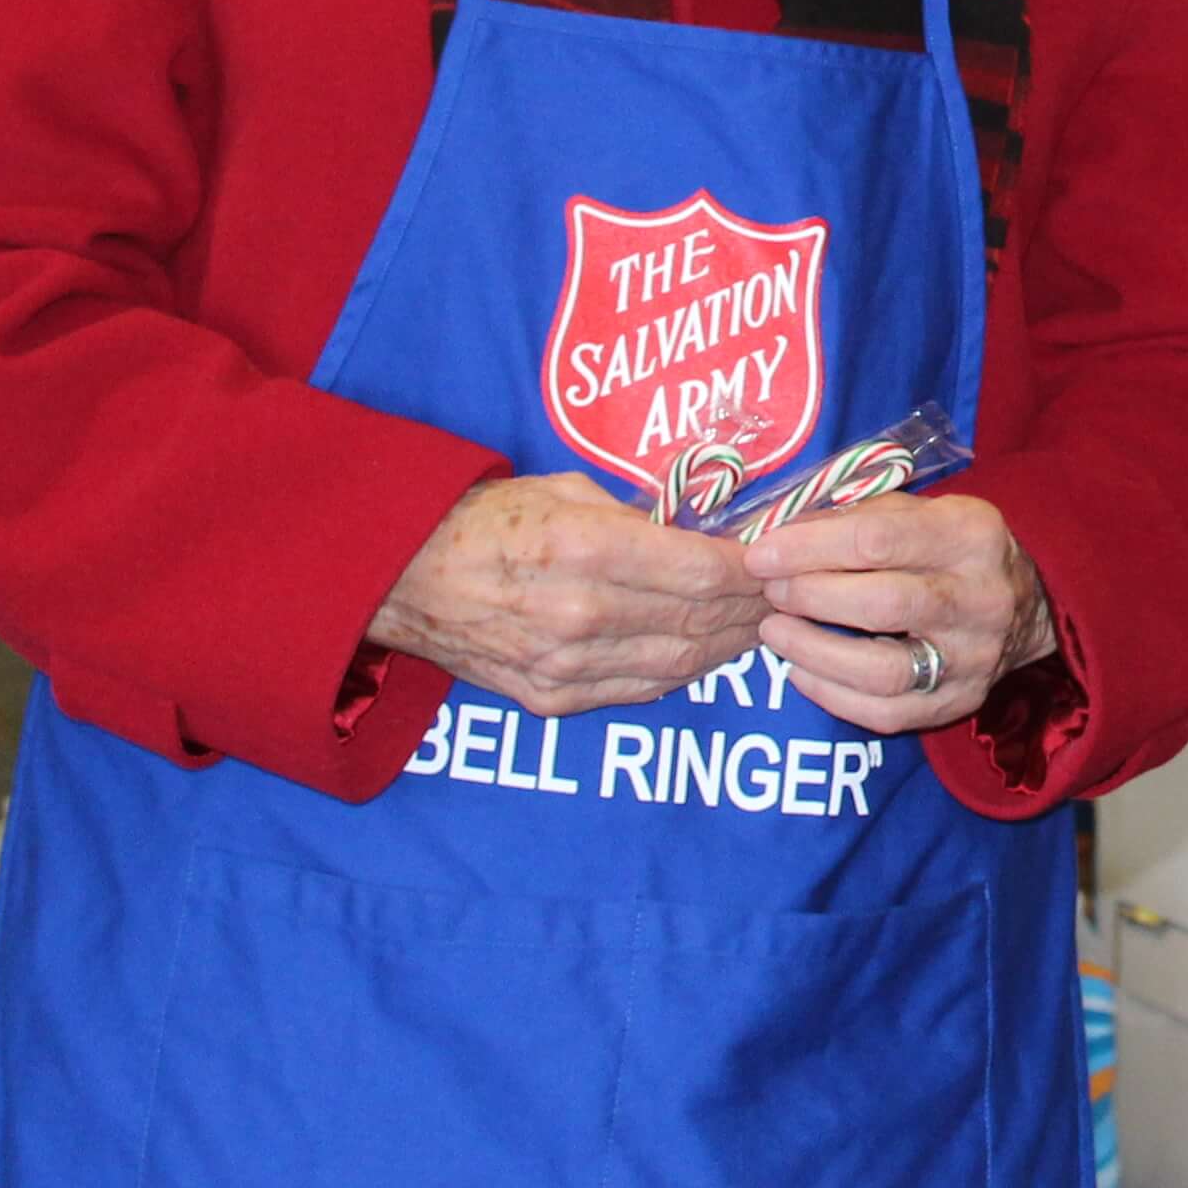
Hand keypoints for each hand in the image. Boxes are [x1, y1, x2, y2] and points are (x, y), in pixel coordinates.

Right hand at [369, 474, 768, 718]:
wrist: (403, 579)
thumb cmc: (487, 520)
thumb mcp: (565, 489)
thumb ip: (636, 514)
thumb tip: (699, 531)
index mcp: (583, 550)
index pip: (699, 569)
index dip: (750, 569)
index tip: (779, 560)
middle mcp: (579, 614)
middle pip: (696, 618)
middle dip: (750, 607)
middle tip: (784, 593)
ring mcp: (564, 665)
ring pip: (677, 661)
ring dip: (726, 644)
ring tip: (757, 624)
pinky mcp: (550, 698)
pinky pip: (639, 689)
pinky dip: (682, 672)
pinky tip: (707, 652)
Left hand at [745, 492, 1053, 737]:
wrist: (1030, 601)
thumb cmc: (954, 548)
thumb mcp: (923, 512)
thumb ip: (857, 519)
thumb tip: (780, 536)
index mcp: (970, 535)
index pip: (879, 540)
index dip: (809, 548)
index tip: (761, 554)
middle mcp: (979, 598)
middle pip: (882, 604)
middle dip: (810, 597)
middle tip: (770, 591)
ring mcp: (973, 658)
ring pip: (883, 670)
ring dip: (813, 651)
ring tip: (774, 631)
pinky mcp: (960, 702)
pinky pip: (887, 713)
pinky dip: (832, 695)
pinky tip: (801, 670)